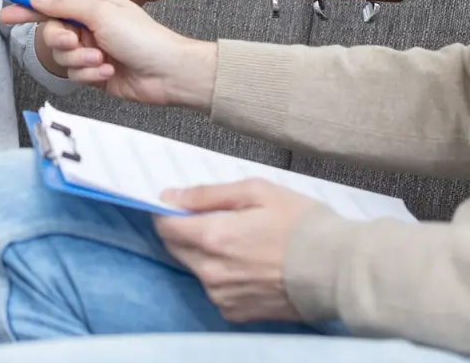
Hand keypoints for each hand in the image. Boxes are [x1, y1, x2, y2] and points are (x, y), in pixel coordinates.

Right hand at [13, 0, 216, 108]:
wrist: (166, 71)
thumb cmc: (141, 36)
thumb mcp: (100, 11)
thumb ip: (63, 5)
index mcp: (89, 6)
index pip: (49, 7)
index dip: (24, 10)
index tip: (3, 13)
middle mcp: (88, 27)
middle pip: (51, 35)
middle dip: (62, 41)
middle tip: (76, 42)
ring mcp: (91, 51)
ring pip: (62, 58)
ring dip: (81, 60)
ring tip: (102, 58)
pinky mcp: (94, 74)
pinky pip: (75, 75)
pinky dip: (90, 74)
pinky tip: (108, 71)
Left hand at [154, 179, 319, 323]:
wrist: (340, 272)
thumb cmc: (302, 224)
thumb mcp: (256, 192)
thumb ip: (207, 195)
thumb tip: (170, 196)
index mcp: (213, 238)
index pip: (165, 226)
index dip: (167, 211)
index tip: (179, 203)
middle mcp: (211, 272)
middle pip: (175, 247)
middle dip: (184, 229)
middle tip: (214, 217)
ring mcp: (224, 296)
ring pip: (194, 268)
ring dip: (203, 252)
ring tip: (239, 241)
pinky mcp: (238, 313)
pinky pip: (214, 289)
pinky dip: (220, 274)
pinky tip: (247, 263)